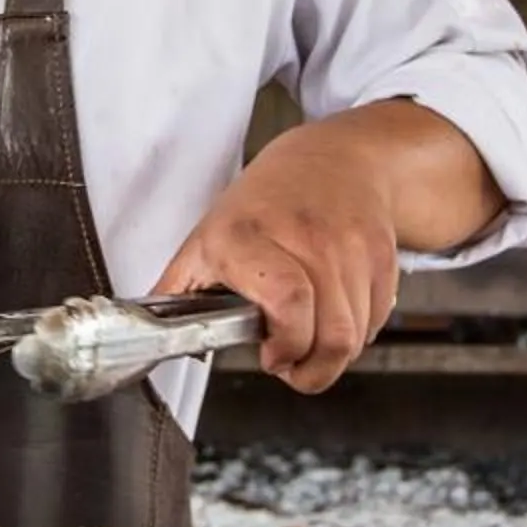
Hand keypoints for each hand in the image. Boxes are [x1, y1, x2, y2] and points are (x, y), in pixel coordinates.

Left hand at [154, 123, 400, 393]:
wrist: (337, 157)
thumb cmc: (265, 201)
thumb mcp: (207, 236)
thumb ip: (177, 290)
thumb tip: (145, 336)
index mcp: (247, 236)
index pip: (288, 303)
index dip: (286, 346)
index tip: (272, 357)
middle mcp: (305, 237)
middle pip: (332, 334)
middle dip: (313, 369)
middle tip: (292, 364)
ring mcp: (350, 244)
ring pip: (357, 334)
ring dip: (335, 352)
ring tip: (311, 338)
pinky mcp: (382, 253)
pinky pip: (378, 318)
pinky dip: (360, 330)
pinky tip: (336, 312)